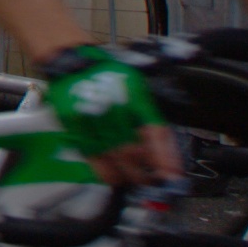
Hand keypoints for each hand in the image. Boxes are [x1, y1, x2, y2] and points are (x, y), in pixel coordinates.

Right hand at [38, 43, 166, 177]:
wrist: (73, 64)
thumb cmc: (109, 76)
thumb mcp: (137, 87)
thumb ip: (150, 114)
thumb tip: (165, 148)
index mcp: (135, 99)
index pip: (156, 134)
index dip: (167, 158)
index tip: (174, 177)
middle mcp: (115, 112)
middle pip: (135, 152)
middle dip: (148, 172)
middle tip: (156, 182)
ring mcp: (94, 123)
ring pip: (116, 159)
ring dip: (130, 175)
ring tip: (139, 181)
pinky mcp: (77, 130)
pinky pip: (94, 159)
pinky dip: (106, 173)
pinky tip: (115, 178)